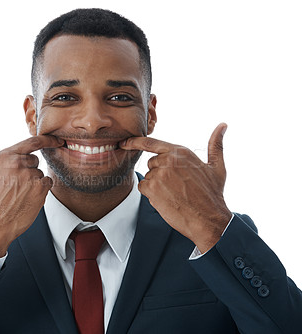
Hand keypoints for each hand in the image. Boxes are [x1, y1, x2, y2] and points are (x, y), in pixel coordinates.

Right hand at [0, 132, 63, 260]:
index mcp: (5, 156)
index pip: (32, 142)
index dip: (48, 139)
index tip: (57, 139)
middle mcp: (19, 163)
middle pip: (34, 161)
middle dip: (28, 170)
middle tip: (14, 186)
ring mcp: (30, 176)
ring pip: (40, 173)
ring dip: (33, 182)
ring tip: (18, 194)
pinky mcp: (40, 189)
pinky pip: (48, 183)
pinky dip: (42, 190)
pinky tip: (28, 197)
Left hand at [120, 123, 231, 252]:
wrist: (208, 218)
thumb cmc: (212, 194)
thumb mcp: (217, 167)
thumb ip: (216, 145)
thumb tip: (223, 125)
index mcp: (181, 152)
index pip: (151, 143)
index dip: (134, 142)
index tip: (123, 142)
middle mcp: (168, 159)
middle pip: (152, 163)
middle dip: (160, 174)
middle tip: (177, 187)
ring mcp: (159, 173)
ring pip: (148, 177)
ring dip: (156, 186)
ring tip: (174, 194)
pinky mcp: (152, 188)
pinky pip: (143, 187)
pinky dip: (151, 194)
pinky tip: (166, 199)